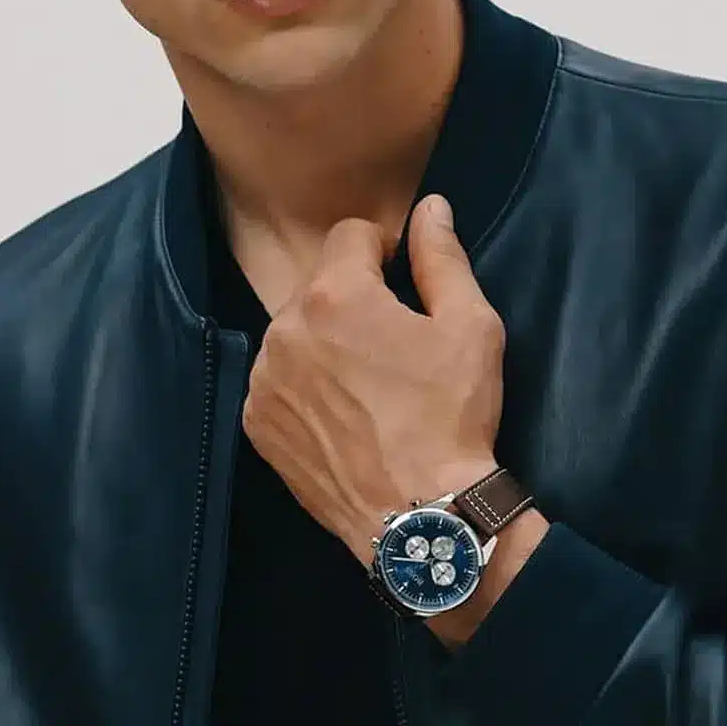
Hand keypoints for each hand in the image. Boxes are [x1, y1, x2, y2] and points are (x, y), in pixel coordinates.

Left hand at [241, 194, 505, 566]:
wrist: (423, 519)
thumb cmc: (452, 415)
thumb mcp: (469, 325)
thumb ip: (441, 256)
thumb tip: (430, 206)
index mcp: (334, 293)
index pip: (351, 234)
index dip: (386, 250)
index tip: (407, 286)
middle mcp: (285, 327)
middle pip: (321, 282)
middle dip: (355, 296)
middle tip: (395, 342)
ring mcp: (264, 379)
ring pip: (297, 329)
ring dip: (326, 339)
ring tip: (369, 383)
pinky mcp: (257, 422)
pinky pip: (278, 376)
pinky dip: (305, 382)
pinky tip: (343, 412)